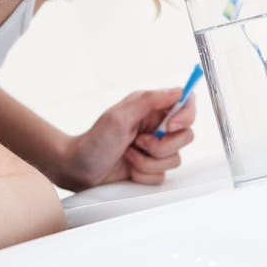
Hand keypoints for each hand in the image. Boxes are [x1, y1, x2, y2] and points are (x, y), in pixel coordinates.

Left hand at [67, 88, 195, 188]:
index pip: (185, 105)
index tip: (171, 126)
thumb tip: (178, 91)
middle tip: (138, 142)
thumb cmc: (95, 141)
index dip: (186, 116)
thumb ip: (149, 101)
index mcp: (150, 108)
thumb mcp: (119, 117)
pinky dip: (143, 173)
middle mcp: (155, 127)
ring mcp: (154, 148)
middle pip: (185, 136)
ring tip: (128, 154)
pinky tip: (128, 167)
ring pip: (174, 159)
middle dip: (161, 146)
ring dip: (148, 161)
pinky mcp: (151, 167)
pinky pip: (162, 175)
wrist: (80, 168)